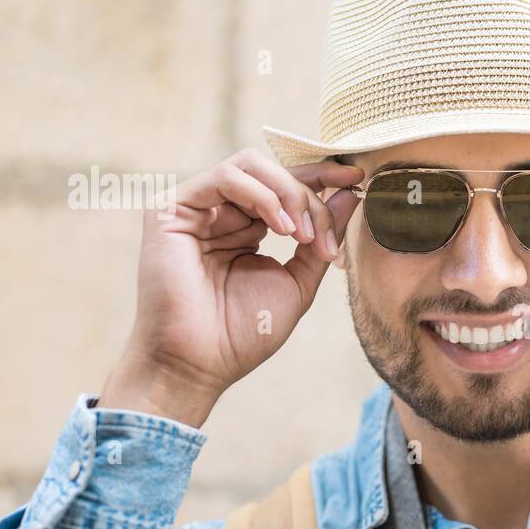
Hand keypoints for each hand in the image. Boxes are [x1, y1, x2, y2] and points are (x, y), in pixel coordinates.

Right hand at [98, 148, 363, 425]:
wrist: (201, 363)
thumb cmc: (243, 333)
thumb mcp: (297, 282)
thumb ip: (320, 238)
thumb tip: (351, 193)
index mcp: (246, 227)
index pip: (285, 185)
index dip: (321, 176)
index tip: (357, 178)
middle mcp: (220, 212)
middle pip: (274, 173)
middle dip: (310, 197)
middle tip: (325, 239)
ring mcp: (195, 207)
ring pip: (252, 166)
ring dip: (290, 195)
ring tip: (304, 236)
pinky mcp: (172, 208)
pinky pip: (226, 176)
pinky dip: (263, 196)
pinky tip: (281, 228)